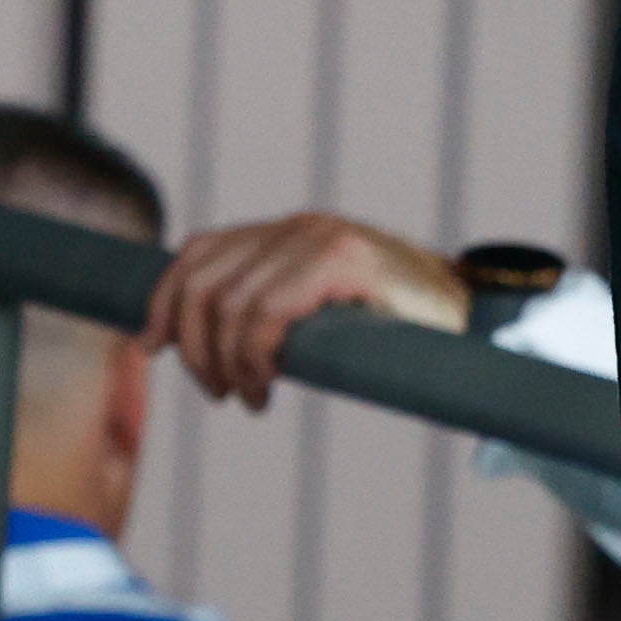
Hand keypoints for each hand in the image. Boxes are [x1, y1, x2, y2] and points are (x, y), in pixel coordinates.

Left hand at [145, 213, 468, 408]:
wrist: (468, 320)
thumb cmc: (391, 325)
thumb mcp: (316, 306)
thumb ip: (267, 303)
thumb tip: (190, 335)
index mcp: (287, 230)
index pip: (198, 251)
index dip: (162, 300)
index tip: (152, 347)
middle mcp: (300, 225)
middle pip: (203, 282)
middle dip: (195, 348)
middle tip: (219, 392)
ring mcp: (322, 238)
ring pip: (230, 304)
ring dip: (227, 363)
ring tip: (250, 395)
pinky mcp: (345, 260)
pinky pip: (268, 311)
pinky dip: (255, 355)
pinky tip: (270, 384)